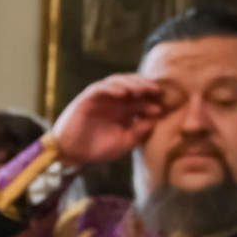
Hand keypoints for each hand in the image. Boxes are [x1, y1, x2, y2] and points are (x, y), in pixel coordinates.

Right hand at [51, 74, 168, 166]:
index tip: (164, 105)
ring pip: (117, 81)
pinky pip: (101, 88)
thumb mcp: (125, 141)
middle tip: (157, 91)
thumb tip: (158, 117)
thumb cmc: (97, 149)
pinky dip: (112, 88)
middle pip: (132, 85)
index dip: (152, 100)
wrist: (72, 155)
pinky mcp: (87, 98)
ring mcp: (100, 98)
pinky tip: (124, 93)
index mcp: (123, 110)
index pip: (141, 99)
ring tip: (143, 88)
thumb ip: (140, 129)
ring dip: (131, 83)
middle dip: (145, 86)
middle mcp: (113, 101)